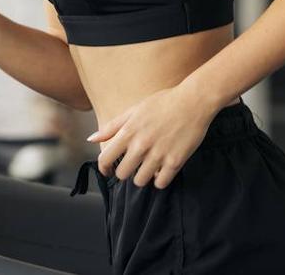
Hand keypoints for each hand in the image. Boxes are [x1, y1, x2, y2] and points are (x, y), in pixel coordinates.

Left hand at [86, 83, 218, 189]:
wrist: (193, 101)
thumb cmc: (163, 103)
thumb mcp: (133, 111)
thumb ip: (112, 127)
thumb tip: (91, 138)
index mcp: (128, 132)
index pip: (105, 159)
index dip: (104, 168)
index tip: (108, 170)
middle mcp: (141, 145)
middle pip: (122, 174)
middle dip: (125, 172)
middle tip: (132, 167)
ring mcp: (158, 155)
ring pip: (140, 181)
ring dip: (142, 177)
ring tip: (148, 168)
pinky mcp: (175, 161)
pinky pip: (161, 183)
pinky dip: (159, 180)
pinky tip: (161, 171)